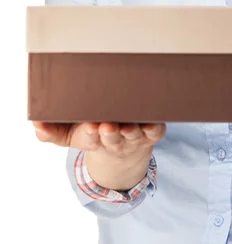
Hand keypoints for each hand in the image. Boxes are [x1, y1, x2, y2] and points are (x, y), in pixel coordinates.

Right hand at [32, 121, 166, 157]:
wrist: (124, 149)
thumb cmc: (93, 134)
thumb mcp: (68, 135)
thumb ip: (50, 131)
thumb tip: (35, 122)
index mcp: (94, 139)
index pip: (91, 139)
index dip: (90, 134)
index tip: (88, 126)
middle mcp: (115, 139)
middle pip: (113, 138)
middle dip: (110, 133)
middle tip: (106, 125)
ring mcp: (134, 136)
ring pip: (133, 134)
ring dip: (130, 131)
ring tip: (127, 124)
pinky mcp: (152, 132)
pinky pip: (155, 132)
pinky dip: (154, 129)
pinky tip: (151, 123)